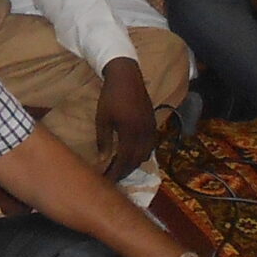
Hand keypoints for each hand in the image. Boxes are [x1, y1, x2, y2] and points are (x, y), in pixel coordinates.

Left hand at [96, 59, 158, 177]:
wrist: (126, 76)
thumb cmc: (110, 96)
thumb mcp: (102, 118)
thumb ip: (103, 140)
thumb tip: (103, 160)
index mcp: (130, 133)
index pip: (125, 160)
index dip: (117, 172)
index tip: (108, 180)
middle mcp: (144, 134)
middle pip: (137, 160)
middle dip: (125, 171)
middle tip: (114, 177)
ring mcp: (151, 128)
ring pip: (146, 154)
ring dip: (134, 163)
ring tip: (122, 167)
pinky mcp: (153, 123)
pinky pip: (151, 144)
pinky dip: (142, 153)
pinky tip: (133, 153)